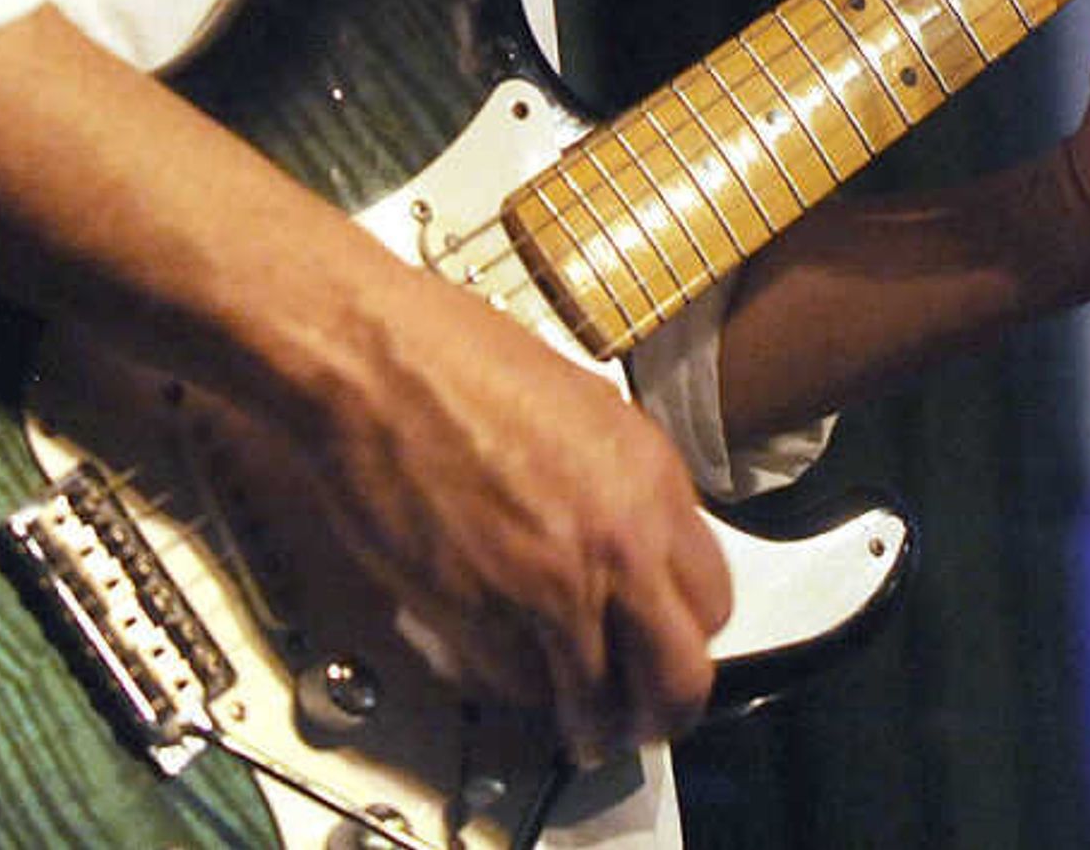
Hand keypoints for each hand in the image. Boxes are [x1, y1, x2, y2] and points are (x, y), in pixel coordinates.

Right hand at [293, 247, 733, 766]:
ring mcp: (552, 587)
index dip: (688, 636)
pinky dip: (517, 691)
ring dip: (589, 722)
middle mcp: (618, 541)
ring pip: (599, 701)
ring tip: (581, 729)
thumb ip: (621, 489)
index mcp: (651, 480)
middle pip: (678, 676)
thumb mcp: (584, 411)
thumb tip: (632, 546)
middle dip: (662, 709)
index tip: (667, 648)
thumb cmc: (457, 361)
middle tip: (643, 720)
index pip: (713, 602)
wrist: (376, 361)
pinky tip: (512, 675)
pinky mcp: (481, 617)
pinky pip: (518, 687)